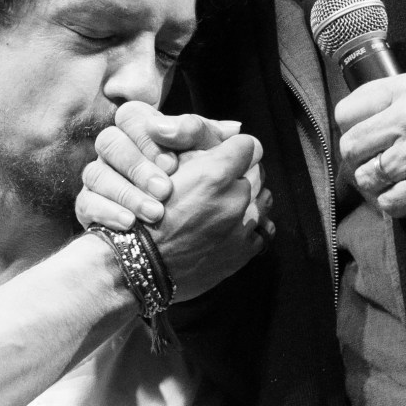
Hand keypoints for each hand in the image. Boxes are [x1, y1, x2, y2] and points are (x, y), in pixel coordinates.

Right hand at [75, 101, 247, 228]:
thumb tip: (237, 131)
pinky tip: (130, 224)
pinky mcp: (86, 204)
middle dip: (140, 167)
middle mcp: (114, 152)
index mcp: (138, 132)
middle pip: (110, 141)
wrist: (157, 255)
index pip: (131, 115)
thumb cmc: (186, 199)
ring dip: (128, 193)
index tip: (174, 163)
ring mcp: (97, 178)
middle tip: (165, 190)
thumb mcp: (203, 165)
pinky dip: (109, 213)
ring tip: (154, 214)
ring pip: (96, 172)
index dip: (151, 136)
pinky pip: (85, 201)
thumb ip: (213, 143)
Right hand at [152, 135, 273, 300]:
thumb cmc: (146, 212)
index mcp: (215, 172)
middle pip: (257, 172)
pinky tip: (232, 228)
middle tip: (219, 182)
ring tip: (226, 205)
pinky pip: (264, 230)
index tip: (227, 153)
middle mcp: (236, 197)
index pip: (248, 145)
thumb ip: (196, 151)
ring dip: (250, 198)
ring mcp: (243, 226)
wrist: (141, 262)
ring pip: (264, 199)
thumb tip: (220, 142)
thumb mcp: (164, 166)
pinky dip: (252, 226)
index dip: (235, 148)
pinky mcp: (245, 252)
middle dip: (242, 172)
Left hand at [335, 73, 405, 217]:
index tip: (359, 136)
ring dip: (374, 183)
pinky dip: (392, 203)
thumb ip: (391, 96)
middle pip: (350, 146)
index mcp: (403, 91)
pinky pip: (387, 202)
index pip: (347, 112)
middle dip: (357, 159)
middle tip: (371, 162)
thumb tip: (356, 115)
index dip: (349, 127)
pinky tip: (404, 193)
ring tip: (391, 178)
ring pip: (365, 177)